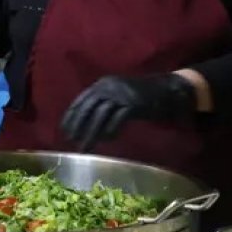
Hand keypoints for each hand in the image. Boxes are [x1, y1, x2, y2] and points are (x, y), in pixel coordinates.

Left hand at [61, 74, 197, 150]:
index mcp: (102, 83)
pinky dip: (110, 132)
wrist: (168, 90)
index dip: (71, 116)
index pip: (81, 101)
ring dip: (91, 134)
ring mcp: (121, 94)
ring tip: (85, 147)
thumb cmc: (141, 96)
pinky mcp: (133, 103)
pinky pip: (117, 120)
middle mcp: (109, 86)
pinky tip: (108, 140)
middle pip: (88, 108)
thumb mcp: (118, 95)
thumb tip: (85, 123)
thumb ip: (103, 104)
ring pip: (100, 116)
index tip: (64, 131)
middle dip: (78, 126)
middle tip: (72, 141)